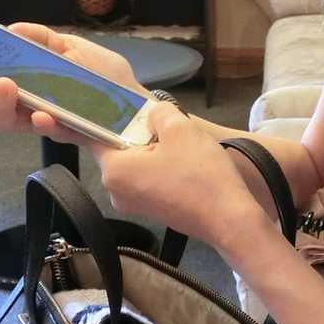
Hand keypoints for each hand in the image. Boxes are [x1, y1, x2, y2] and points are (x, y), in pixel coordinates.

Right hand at [0, 23, 144, 149]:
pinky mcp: (68, 134)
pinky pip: (49, 132)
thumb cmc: (105, 78)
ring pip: (8, 122)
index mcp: (22, 82)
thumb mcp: (73, 47)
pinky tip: (41, 114)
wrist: (139, 104)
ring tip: (3, 85)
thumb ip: (43, 38)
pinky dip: (43, 123)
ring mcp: (44, 121)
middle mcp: (26, 104)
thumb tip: (12, 29)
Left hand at [92, 103, 269, 252]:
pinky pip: (148, 179)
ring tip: (182, 145)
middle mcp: (115, 190)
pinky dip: (161, 167)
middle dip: (139, 133)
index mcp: (113, 170)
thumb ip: (158, 112)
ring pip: (136, 164)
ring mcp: (133, 204)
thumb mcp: (181, 129)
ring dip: (154, 150)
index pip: (95, 135)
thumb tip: (153, 115)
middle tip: (166, 124)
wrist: (229, 220)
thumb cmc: (201, 175)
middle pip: (119, 149)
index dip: (106, 115)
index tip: (116, 102)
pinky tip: (185, 163)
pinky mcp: (152, 211)